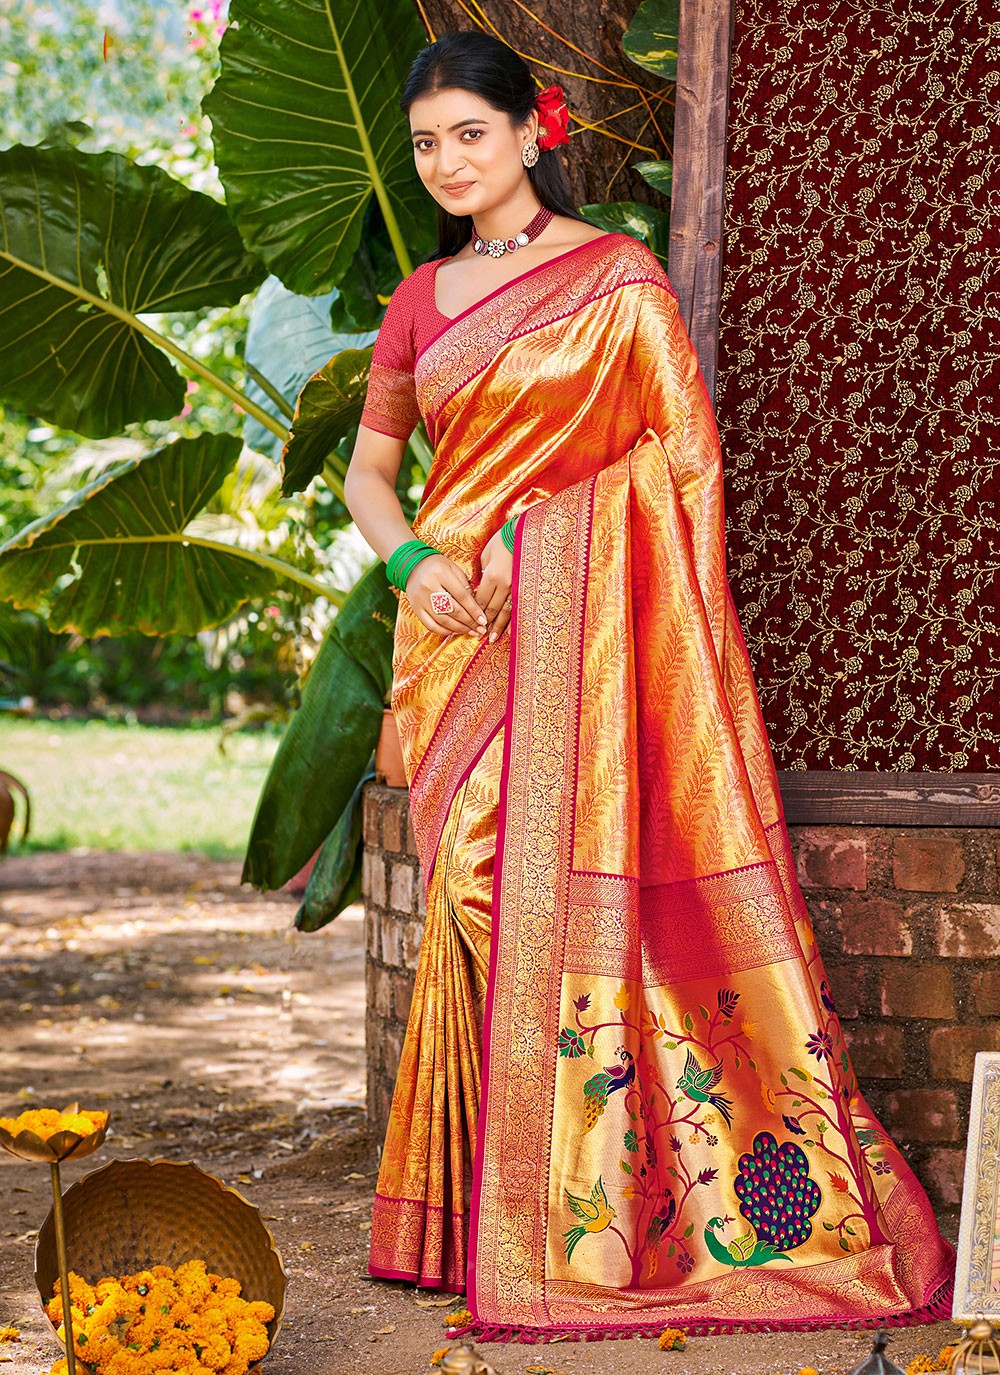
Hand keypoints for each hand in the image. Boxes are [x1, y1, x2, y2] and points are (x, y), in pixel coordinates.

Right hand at [405, 554, 486, 637]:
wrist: (413, 565)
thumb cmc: (438, 566)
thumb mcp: (454, 569)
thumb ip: (465, 585)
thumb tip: (477, 607)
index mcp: (441, 573)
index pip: (462, 596)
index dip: (474, 610)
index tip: (483, 620)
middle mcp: (429, 586)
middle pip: (453, 610)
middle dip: (469, 622)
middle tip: (481, 629)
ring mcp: (421, 599)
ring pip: (443, 620)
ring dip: (459, 629)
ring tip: (471, 632)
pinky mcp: (415, 608)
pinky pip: (431, 625)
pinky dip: (445, 631)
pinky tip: (456, 631)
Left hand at [476, 529, 512, 643]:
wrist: (523, 534)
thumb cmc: (501, 542)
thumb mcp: (486, 556)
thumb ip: (481, 576)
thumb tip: (478, 590)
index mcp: (492, 576)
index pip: (480, 600)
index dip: (474, 612)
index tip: (469, 620)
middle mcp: (505, 584)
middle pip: (492, 609)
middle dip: (484, 623)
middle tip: (478, 634)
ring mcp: (517, 587)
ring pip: (505, 612)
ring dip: (498, 626)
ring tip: (492, 638)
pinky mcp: (525, 588)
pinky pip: (517, 607)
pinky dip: (512, 620)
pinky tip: (509, 631)